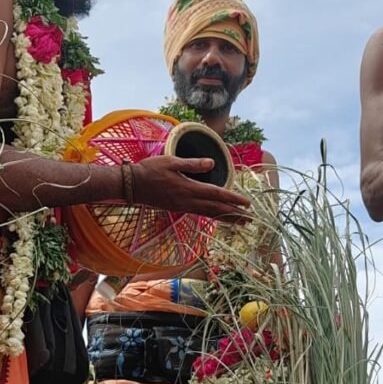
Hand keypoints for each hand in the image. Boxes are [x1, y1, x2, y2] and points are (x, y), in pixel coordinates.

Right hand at [129, 156, 250, 222]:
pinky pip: (200, 214)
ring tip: (240, 222)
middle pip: (216, 209)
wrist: (132, 185)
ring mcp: (182, 207)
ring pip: (209, 214)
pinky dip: (212, 216)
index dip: (233, 199)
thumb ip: (192, 164)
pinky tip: (218, 217)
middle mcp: (187, 201)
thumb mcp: (171, 161)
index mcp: (188, 188)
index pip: (216, 194)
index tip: (247, 203)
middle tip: (250, 219)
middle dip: (234, 214)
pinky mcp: (178, 208)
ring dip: (226, 218)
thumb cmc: (150, 170)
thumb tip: (212, 163)